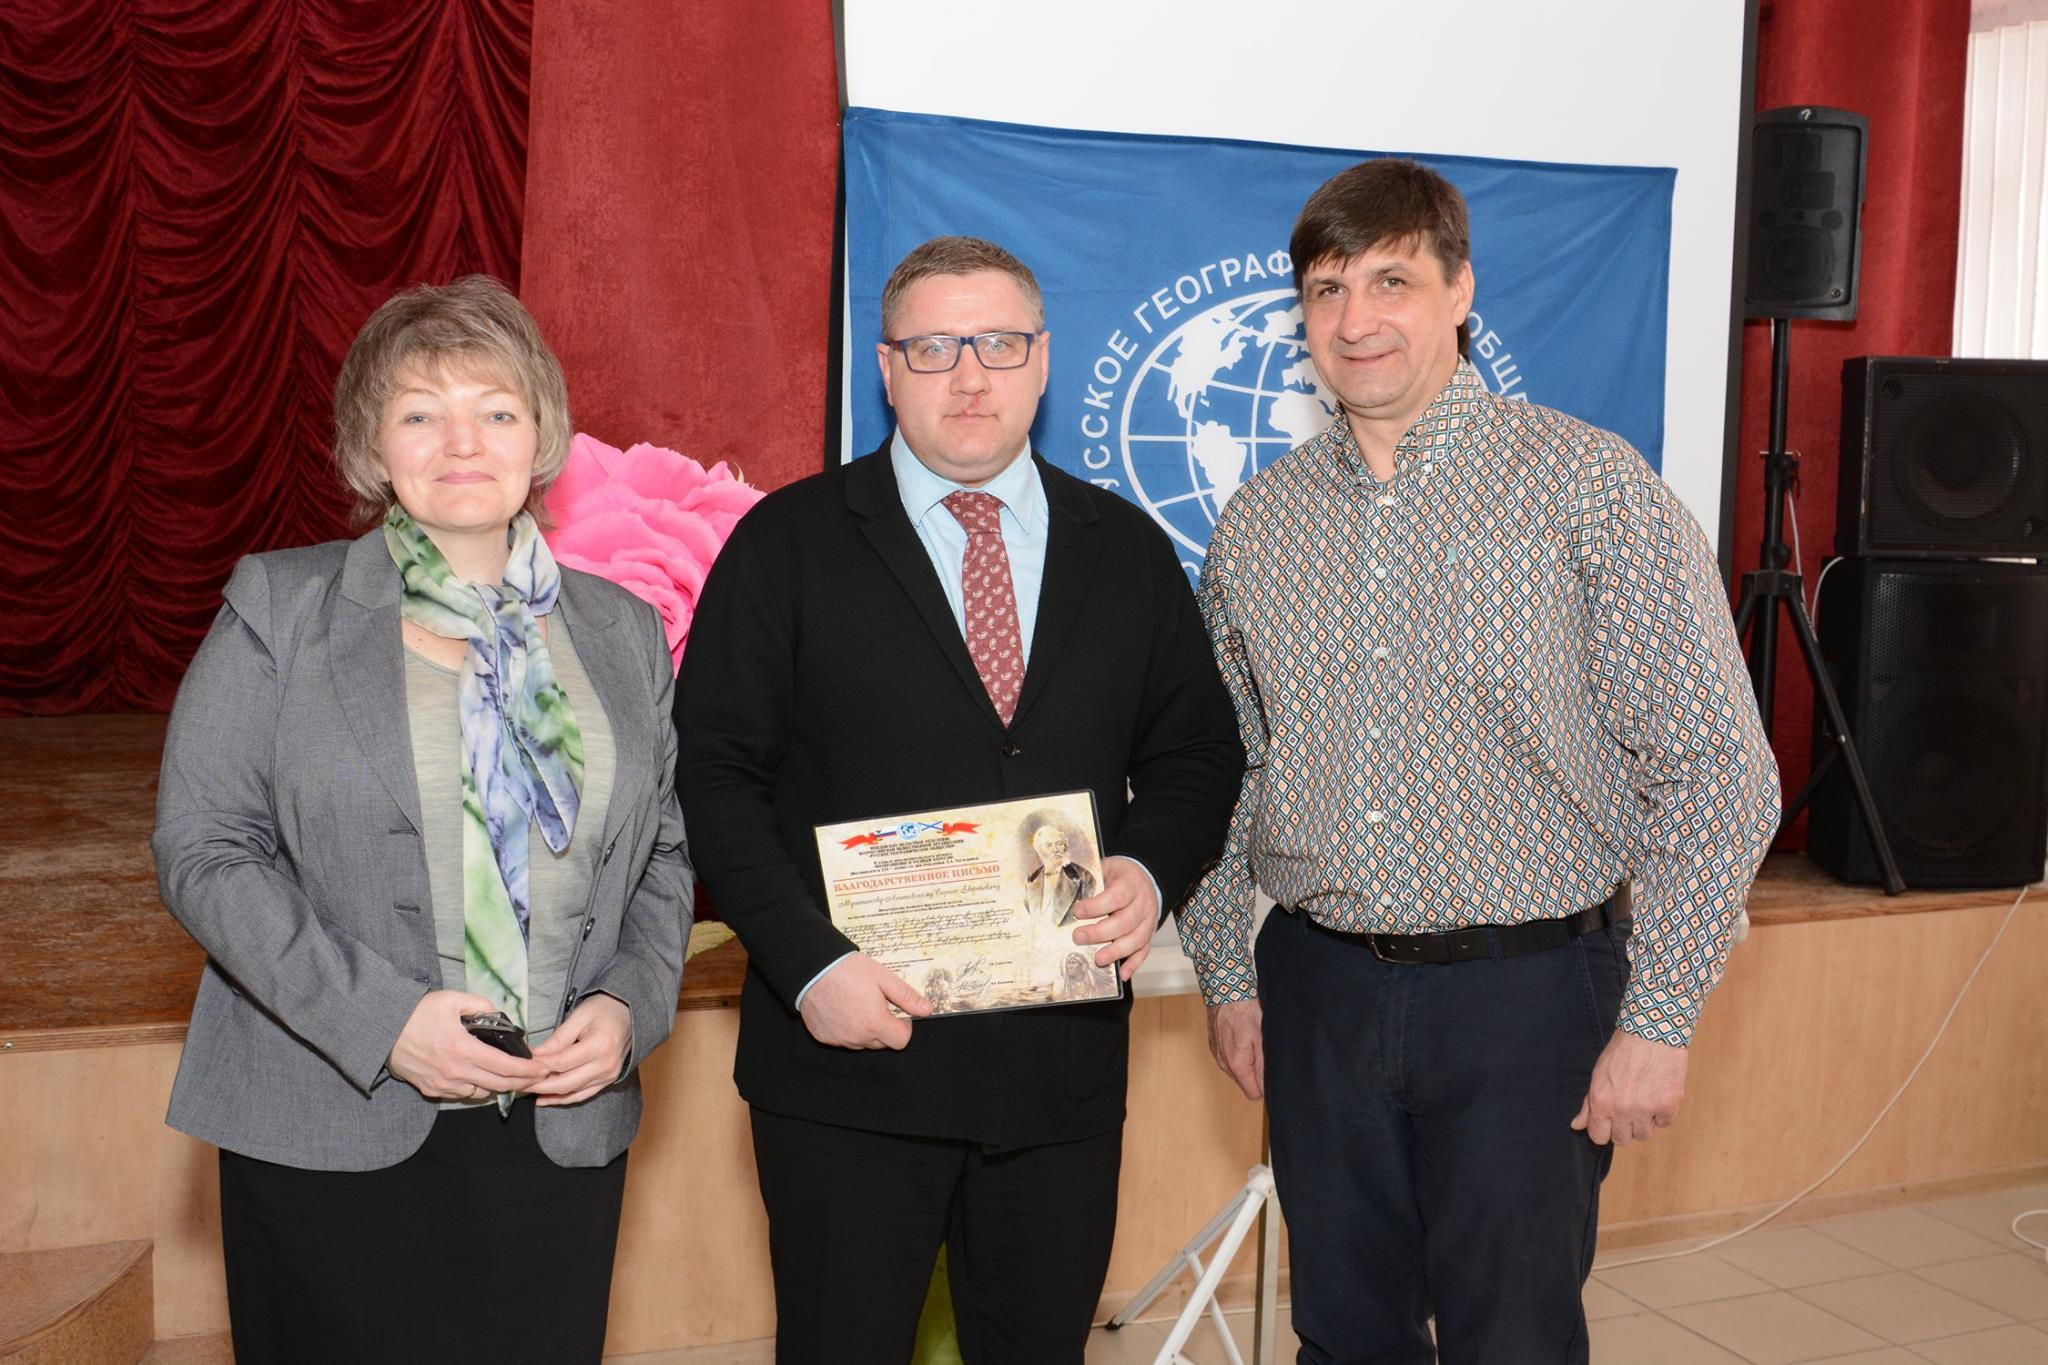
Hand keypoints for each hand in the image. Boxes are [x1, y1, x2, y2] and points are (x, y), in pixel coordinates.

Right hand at [387, 990, 547, 1101]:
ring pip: (482, 1093)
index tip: (543, 1068)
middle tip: (538, 1077)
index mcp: (464, 1049)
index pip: (505, 1067)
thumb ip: (482, 1006)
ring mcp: (443, 1085)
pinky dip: (477, 1088)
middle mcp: (456, 1072)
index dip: (528, 1070)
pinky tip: (485, 1078)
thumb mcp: (452, 1000)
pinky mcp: (432, 1091)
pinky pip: (462, 1093)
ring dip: (500, 1087)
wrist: (383, 1030)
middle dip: (523, 1083)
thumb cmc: (417, 1013)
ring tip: (514, 1078)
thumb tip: (500, 1016)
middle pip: (499, 1085)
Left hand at [529, 993, 632, 1106]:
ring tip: (526, 1090)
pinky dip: (563, 1099)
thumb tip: (534, 1056)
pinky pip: (582, 1095)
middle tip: (517, 1083)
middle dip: (538, 1084)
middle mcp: (606, 1065)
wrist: (630, 1012)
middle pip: (565, 1082)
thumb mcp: (579, 1016)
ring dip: (548, 1093)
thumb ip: (557, 1039)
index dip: (538, 1066)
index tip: (520, 1066)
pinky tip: (544, 1098)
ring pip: (572, 1092)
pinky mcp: (608, 1080)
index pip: (561, 1062)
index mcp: (600, 1045)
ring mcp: (609, 1075)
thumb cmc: (604, 1009)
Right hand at [798, 953, 932, 1049]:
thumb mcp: (883, 977)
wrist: (812, 968)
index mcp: (875, 1024)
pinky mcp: (823, 1037)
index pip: (901, 1041)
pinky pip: (842, 1039)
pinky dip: (845, 1028)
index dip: (903, 1027)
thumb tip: (927, 1010)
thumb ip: (906, 996)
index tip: (897, 1013)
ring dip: (865, 1029)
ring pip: (861, 1042)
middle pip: (881, 1043)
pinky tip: (841, 1008)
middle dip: (884, 1027)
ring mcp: (838, 1039)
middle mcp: (857, 1037)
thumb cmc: (847, 970)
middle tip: (876, 1003)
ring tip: (857, 1003)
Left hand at [1070, 857, 1160, 980]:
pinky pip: (1144, 951)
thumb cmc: (1121, 876)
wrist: (1144, 878)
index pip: (1117, 896)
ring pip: (1136, 939)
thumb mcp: (1107, 869)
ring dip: (1116, 951)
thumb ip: (1092, 881)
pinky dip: (1133, 964)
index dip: (1097, 906)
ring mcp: (1148, 921)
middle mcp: (1143, 904)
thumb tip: (1067, 894)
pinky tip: (1122, 974)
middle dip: (1100, 933)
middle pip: (1125, 921)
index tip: (1078, 912)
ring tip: (1098, 959)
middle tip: (1078, 937)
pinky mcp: (1149, 935)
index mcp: (1131, 884)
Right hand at [1206, 1000, 1264, 1099]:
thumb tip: (1265, 1088)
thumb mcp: (1261, 1040)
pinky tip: (1241, 1038)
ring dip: (1246, 1062)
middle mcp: (1224, 1064)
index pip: (1253, 1094)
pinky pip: (1229, 1060)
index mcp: (1237, 1065)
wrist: (1225, 993)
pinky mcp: (1215, 1048)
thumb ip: (1262, 1067)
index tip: (1268, 1070)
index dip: (1264, 1085)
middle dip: (1255, 1072)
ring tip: (1250, 1042)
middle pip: (1245, 1082)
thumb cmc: (1245, 1012)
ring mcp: (1217, 1056)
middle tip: (1261, 1051)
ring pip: (1237, 1071)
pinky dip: (1237, 1053)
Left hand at [1571, 1029, 1686, 1146]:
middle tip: (1628, 1109)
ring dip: (1644, 1122)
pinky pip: (1664, 1123)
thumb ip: (1588, 1104)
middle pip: (1622, 1140)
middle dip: (1624, 1128)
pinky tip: (1658, 1094)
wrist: (1651, 1032)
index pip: (1598, 1137)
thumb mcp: (1598, 1075)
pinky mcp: (1668, 1105)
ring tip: (1644, 1100)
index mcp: (1601, 1102)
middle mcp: (1622, 1110)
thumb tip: (1576, 1126)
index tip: (1609, 1123)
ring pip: (1644, 1135)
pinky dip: (1662, 1112)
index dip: (1603, 1131)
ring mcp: (1646, 1110)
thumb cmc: (1622, 1051)